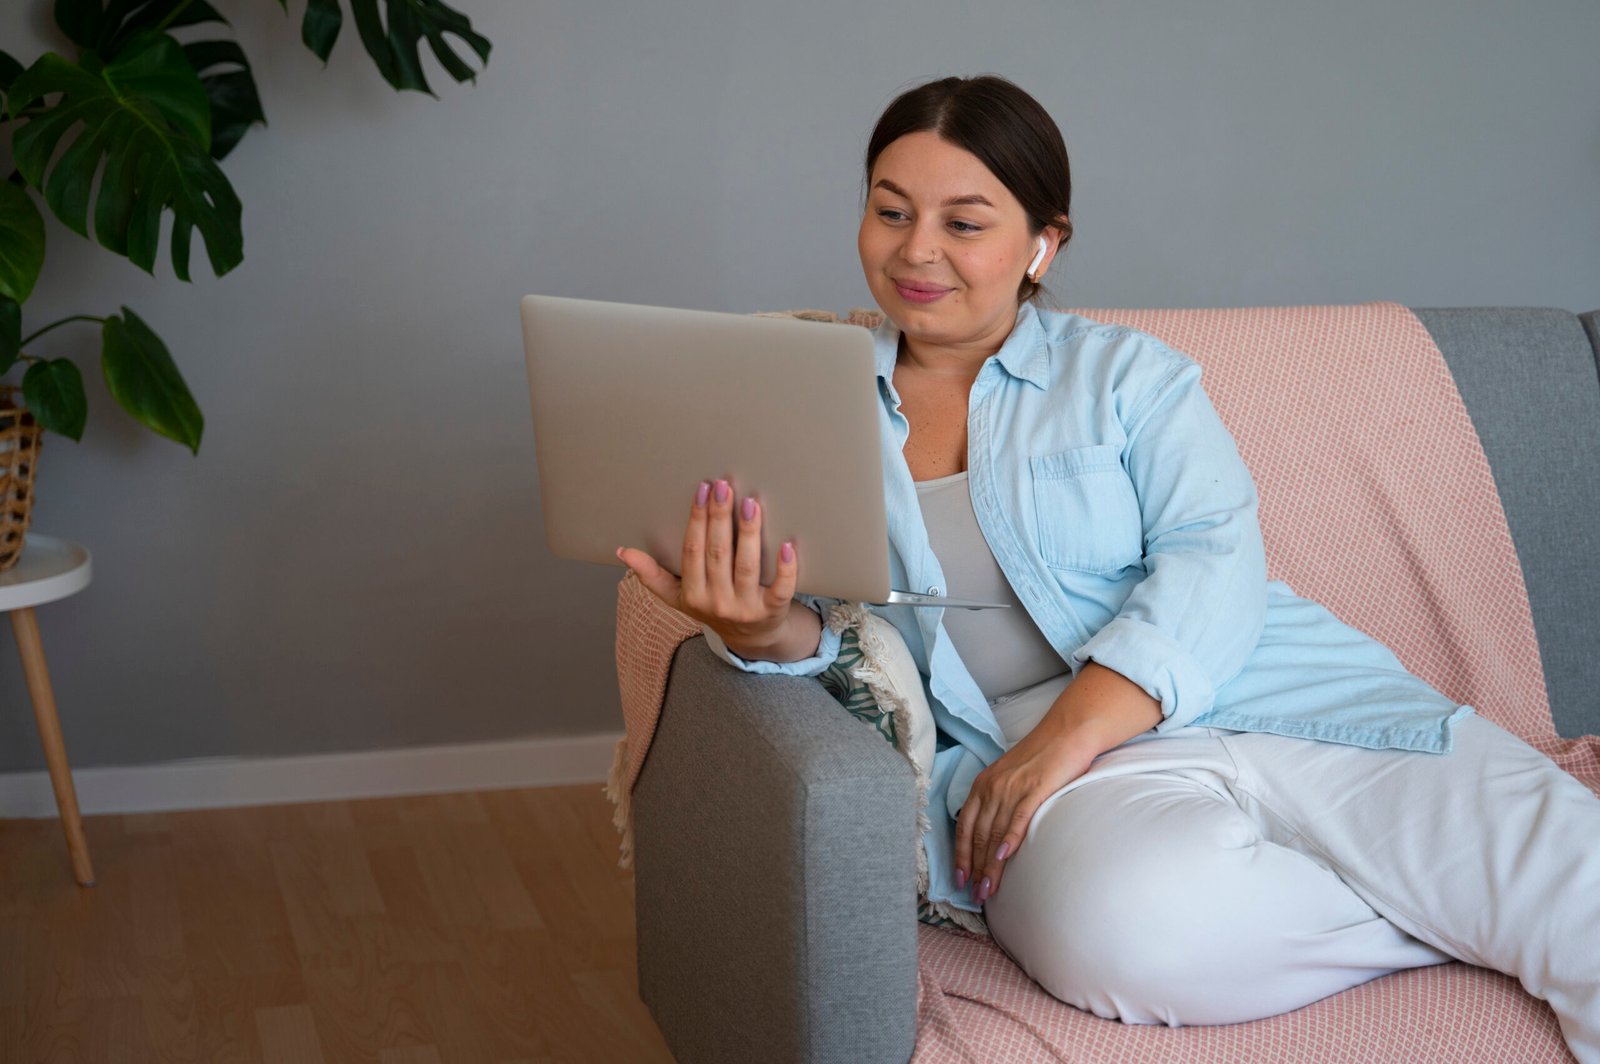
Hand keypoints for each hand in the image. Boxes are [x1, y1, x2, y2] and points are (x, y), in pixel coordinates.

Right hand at [617, 477, 798, 654]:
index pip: (693, 550)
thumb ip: (652, 575)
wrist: (753, 639)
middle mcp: (718, 602)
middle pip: (718, 553)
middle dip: (720, 517)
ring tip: (750, 504)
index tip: (702, 490)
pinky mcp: (774, 610)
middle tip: (724, 486)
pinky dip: (785, 568)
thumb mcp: (679, 596)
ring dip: (748, 533)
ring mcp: (746, 608)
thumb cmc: (713, 608)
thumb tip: (624, 552)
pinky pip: (781, 588)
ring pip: (746, 565)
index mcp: (694, 594)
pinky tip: (787, 545)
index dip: (697, 519)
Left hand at [955, 718, 1095, 905]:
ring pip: (995, 833)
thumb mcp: (1010, 778)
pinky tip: (1005, 858)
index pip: (964, 826)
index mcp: (982, 784)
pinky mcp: (1035, 788)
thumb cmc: (1042, 758)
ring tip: (988, 890)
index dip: (960, 855)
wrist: (1068, 731)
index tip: (960, 879)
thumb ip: (998, 801)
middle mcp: (992, 787)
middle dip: (974, 869)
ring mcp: (1012, 787)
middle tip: (975, 896)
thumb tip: (993, 834)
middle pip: (977, 835)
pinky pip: (1017, 817)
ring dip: (990, 865)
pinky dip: (1009, 839)